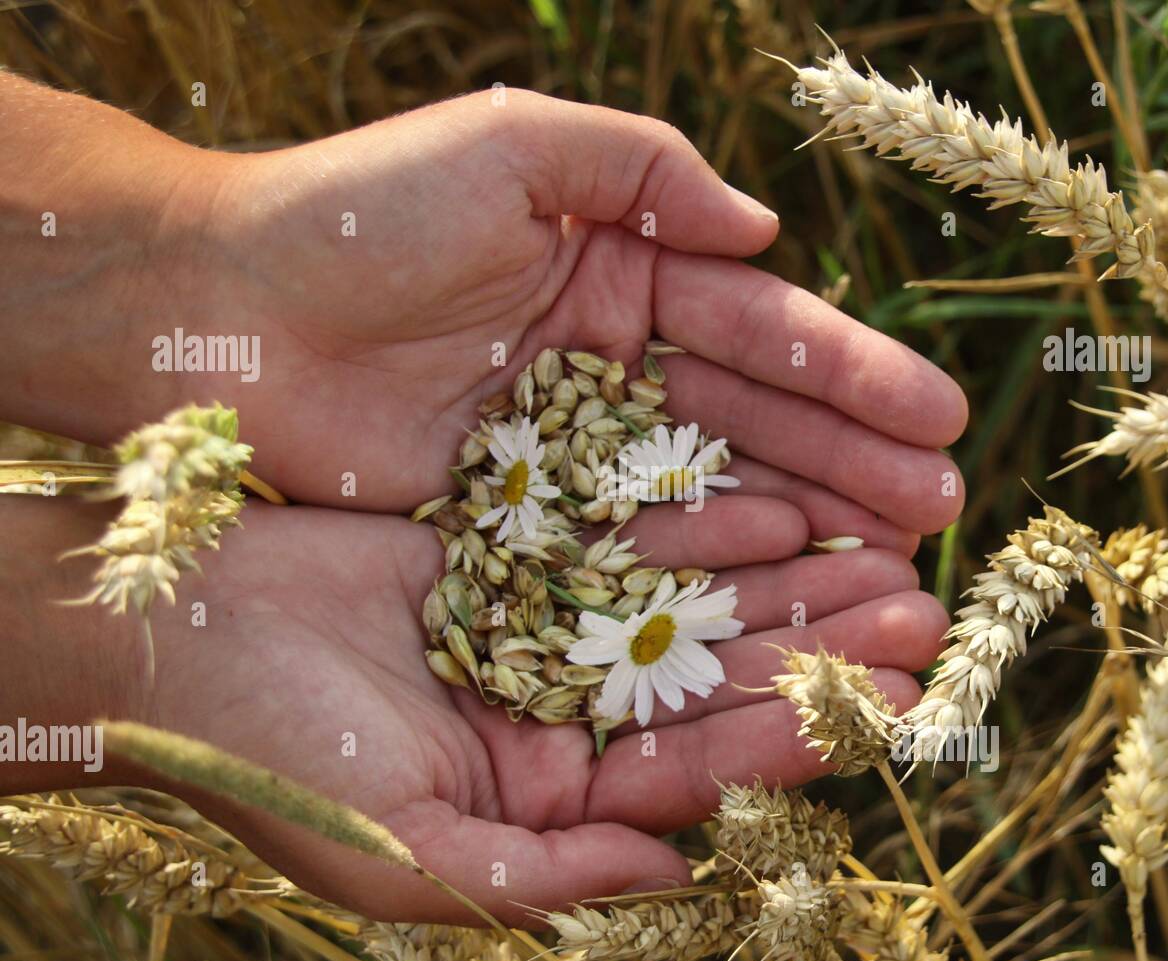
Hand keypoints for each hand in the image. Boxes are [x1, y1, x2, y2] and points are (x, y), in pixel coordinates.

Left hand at [3, 81, 965, 548]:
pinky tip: (779, 596)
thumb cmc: (360, 215)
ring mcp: (569, 453)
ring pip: (707, 493)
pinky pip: (629, 550)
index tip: (937, 417)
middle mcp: (607, 368)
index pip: (757, 329)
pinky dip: (704, 574)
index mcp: (617, 272)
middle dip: (851, 460)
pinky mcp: (520, 522)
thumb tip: (765, 229)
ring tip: (893, 562)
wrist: (219, 314)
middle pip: (752, 421)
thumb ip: (642, 173)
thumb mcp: (511, 150)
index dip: (849, 374)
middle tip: (941, 508)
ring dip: (802, 526)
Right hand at [3, 496, 946, 921]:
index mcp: (548, 796)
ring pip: (688, 600)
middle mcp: (561, 712)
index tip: (887, 700)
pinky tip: (774, 492)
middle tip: (918, 612)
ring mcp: (545, 625)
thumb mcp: (403, 850)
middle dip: (815, 645)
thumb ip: (545, 875)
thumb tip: (678, 875)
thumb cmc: (274, 753)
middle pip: (715, 678)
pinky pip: (625, 531)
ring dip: (780, 573)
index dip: (792, 732)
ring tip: (880, 543)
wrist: (173, 635)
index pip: (697, 768)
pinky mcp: (517, 549)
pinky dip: (696, 515)